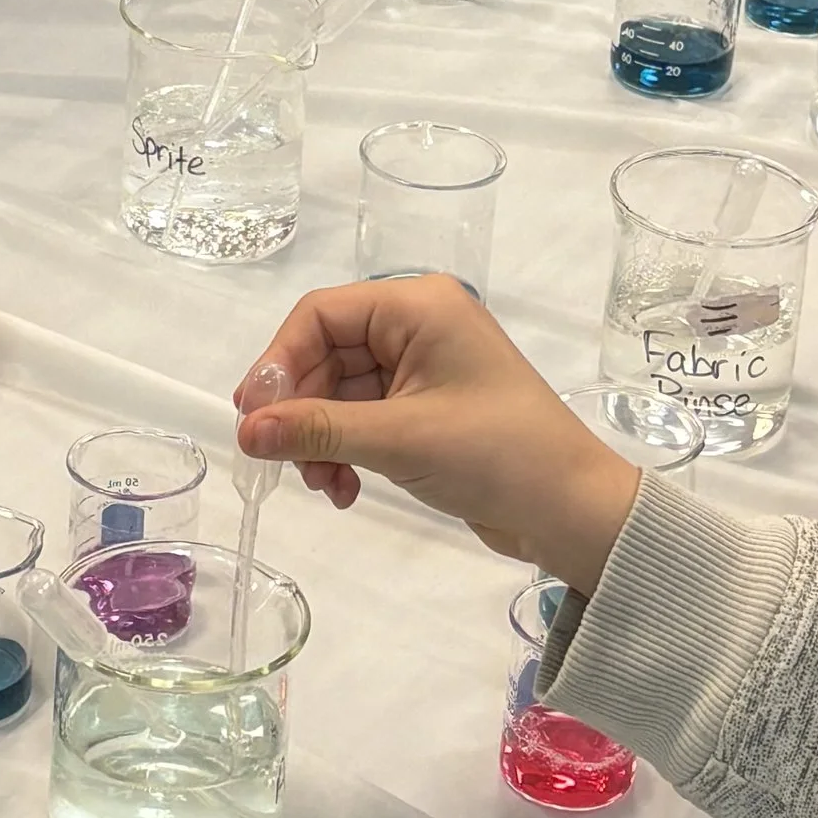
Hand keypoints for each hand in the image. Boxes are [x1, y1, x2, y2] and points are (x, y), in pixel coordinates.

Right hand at [234, 276, 640, 588]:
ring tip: (324, 487)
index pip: (320, 315)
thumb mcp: (399, 439)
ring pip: (338, 393)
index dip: (279, 362)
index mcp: (419, 306)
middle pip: (325, 355)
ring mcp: (422, 368)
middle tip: (283, 464)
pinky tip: (344, 491)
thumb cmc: (496, 455)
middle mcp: (418, 325)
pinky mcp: (425, 409)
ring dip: (321, 440)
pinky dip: (345, 451)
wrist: (572, 511)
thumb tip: (245, 431)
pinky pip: (363, 419)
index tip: (251, 417)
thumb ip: (316, 429)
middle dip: (301, 412)